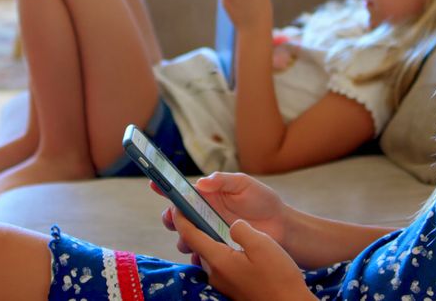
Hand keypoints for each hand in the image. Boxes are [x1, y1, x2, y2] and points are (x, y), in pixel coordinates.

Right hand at [153, 172, 288, 257]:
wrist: (281, 225)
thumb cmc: (262, 200)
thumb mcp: (244, 184)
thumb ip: (223, 180)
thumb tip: (201, 183)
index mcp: (207, 195)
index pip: (181, 191)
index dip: (165, 188)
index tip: (154, 185)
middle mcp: (203, 214)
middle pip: (176, 217)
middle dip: (168, 217)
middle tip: (172, 217)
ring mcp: (209, 232)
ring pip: (184, 237)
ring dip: (182, 237)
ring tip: (189, 238)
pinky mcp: (217, 248)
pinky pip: (199, 254)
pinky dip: (196, 254)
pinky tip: (200, 253)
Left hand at [173, 210, 307, 300]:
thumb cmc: (278, 277)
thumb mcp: (262, 244)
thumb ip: (241, 229)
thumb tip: (233, 225)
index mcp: (218, 259)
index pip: (189, 235)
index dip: (180, 218)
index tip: (175, 203)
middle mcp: (215, 272)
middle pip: (197, 245)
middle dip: (194, 227)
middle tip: (198, 208)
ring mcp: (222, 282)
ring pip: (208, 255)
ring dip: (208, 240)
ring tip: (216, 224)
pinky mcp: (231, 287)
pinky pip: (218, 264)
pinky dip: (219, 251)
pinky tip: (233, 246)